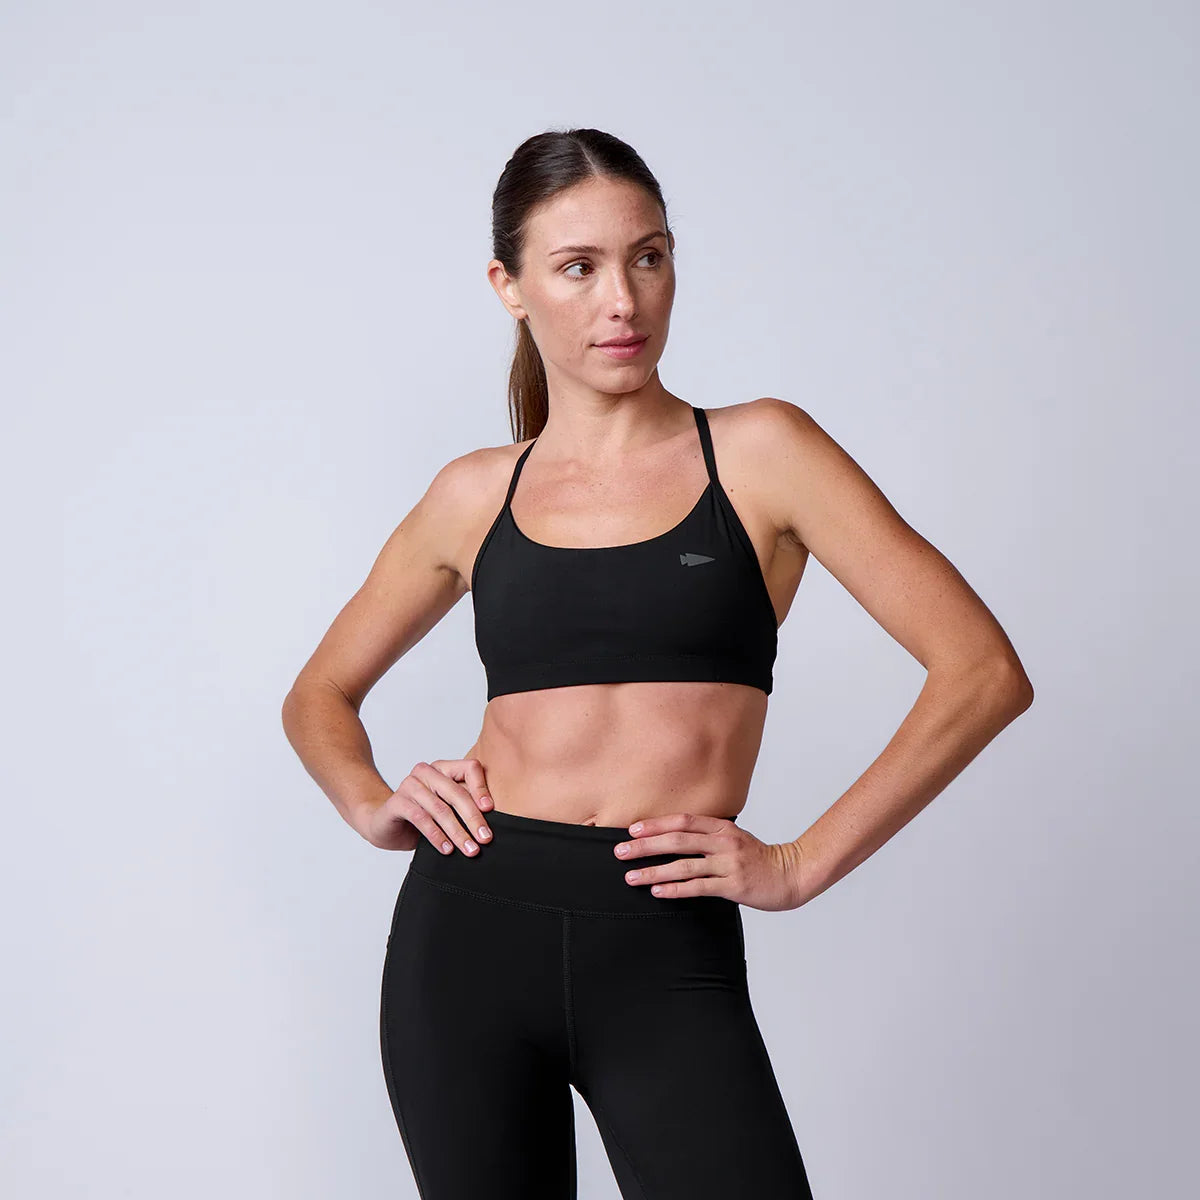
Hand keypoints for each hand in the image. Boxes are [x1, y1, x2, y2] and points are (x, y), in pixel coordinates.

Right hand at [362, 758, 493, 854]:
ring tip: (469, 850)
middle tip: (485, 839)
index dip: (482, 788)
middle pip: (456, 792)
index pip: (469, 768)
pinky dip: (437, 836)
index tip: (491, 810)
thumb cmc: (420, 816)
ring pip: (440, 809)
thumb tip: (490, 825)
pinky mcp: (397, 802)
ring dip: (457, 832)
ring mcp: (409, 785)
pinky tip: (447, 850)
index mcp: (442, 768)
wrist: (383, 824)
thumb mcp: (446, 809)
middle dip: (473, 818)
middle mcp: (426, 772)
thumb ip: (464, 807)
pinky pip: (421, 819)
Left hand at [613, 811, 803, 911]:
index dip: (656, 825)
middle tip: (620, 852)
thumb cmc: (758, 858)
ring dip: (653, 871)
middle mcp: (724, 842)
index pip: (682, 821)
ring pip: (683, 866)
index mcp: (722, 827)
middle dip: (645, 846)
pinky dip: (675, 889)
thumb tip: (673, 837)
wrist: (791, 874)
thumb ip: (708, 836)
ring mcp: (729, 864)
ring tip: (632, 877)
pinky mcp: (733, 886)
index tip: (632, 830)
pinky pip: (698, 887)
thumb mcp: (733, 838)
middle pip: (677, 840)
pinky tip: (658, 892)